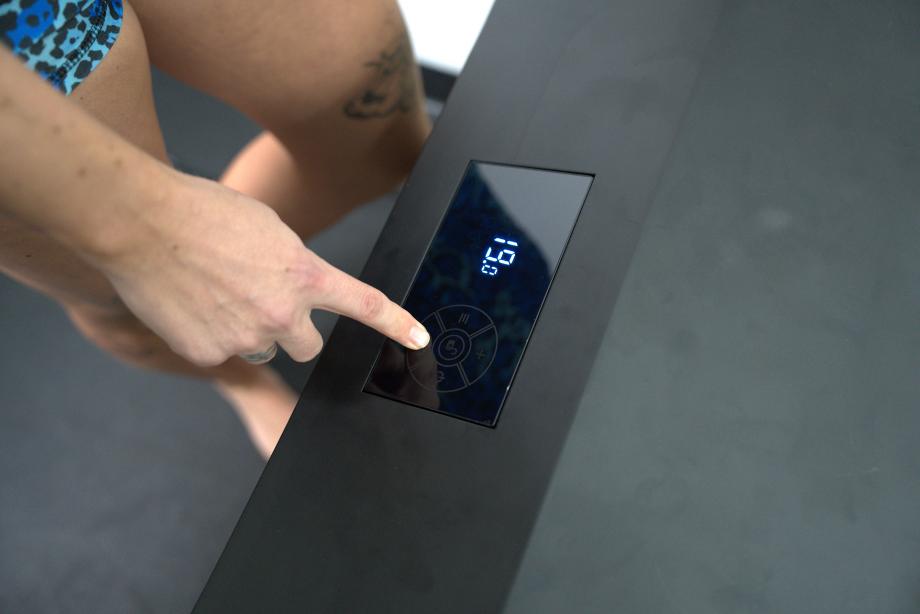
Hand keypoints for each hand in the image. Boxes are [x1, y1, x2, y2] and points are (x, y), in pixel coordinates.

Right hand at [94, 172, 428, 366]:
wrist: (143, 223)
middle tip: (263, 304)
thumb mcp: (268, 229)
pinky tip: (192, 305)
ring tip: (216, 293)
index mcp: (304, 275)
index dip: (397, 325)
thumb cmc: (204, 213)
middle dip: (294, 330)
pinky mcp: (210, 354)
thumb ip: (292, 265)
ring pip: (262, 346)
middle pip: (309, 346)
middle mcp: (283, 314)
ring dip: (250, 329)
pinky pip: (223, 351)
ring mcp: (246, 337)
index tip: (419, 340)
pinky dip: (211, 334)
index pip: (364, 304)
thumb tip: (294, 287)